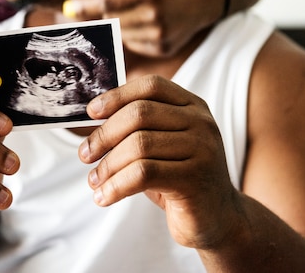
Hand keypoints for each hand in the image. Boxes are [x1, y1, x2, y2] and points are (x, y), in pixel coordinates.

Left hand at [62, 0, 222, 57]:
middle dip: (96, 15)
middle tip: (84, 10)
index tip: (67, 7)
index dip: (85, 6)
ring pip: (121, 34)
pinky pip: (134, 44)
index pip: (108, 2)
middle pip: (111, 20)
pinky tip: (142, 24)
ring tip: (123, 13)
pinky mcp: (164, 48)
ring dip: (115, 25)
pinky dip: (131, 35)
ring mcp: (160, 35)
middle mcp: (155, 15)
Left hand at [79, 75, 239, 248]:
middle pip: (140, 114)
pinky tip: (104, 197)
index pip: (151, 86)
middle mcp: (201, 123)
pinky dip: (116, 186)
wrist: (219, 218)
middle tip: (85, 154)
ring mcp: (202, 150)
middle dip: (104, 134)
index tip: (91, 112)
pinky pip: (143, 174)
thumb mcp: (162, 145)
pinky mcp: (195, 180)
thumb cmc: (179, 177)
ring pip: (138, 145)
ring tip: (94, 181)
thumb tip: (94, 116)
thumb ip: (138, 127)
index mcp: (192, 106)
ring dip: (107, 165)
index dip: (117, 95)